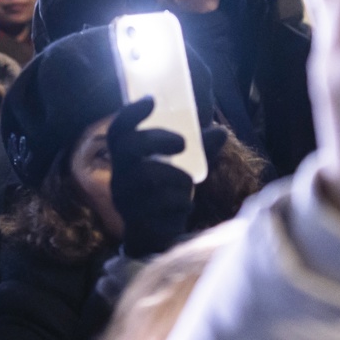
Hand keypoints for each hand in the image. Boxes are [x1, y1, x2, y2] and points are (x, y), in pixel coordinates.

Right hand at [105, 98, 196, 257]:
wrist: (158, 239)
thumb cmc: (168, 193)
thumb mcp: (183, 166)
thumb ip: (200, 148)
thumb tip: (220, 131)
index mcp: (127, 159)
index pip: (118, 130)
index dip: (131, 113)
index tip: (151, 100)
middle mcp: (120, 177)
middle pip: (129, 148)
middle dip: (158, 139)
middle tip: (182, 143)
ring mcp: (126, 200)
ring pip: (150, 176)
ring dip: (177, 177)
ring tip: (186, 185)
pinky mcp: (137, 222)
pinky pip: (163, 205)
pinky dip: (180, 202)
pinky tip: (182, 207)